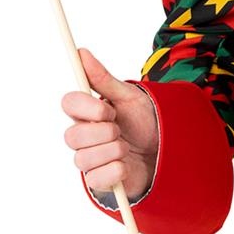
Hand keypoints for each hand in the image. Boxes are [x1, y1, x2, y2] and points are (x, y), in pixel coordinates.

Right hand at [62, 48, 158, 202]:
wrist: (164, 151)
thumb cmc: (143, 122)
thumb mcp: (129, 97)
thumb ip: (103, 79)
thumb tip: (81, 52)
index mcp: (86, 112)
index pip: (68, 103)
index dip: (88, 107)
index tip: (109, 110)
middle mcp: (82, 136)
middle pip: (72, 136)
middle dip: (104, 132)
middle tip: (120, 130)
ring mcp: (88, 159)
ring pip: (84, 158)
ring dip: (113, 151)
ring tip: (127, 148)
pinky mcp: (98, 181)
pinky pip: (97, 178)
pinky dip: (116, 171)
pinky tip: (126, 166)